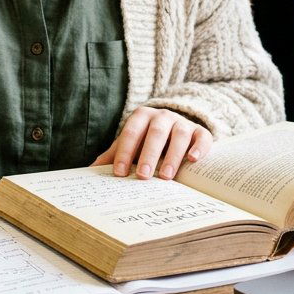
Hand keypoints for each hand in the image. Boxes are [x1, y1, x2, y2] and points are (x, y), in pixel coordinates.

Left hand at [92, 108, 212, 180]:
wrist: (176, 128)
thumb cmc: (147, 140)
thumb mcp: (132, 143)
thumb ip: (115, 154)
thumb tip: (91, 169)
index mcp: (142, 116)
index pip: (131, 132)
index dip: (124, 152)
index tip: (119, 173)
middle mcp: (163, 116)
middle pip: (156, 132)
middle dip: (148, 154)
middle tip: (142, 176)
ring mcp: (183, 122)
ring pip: (179, 134)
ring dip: (172, 155)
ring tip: (165, 177)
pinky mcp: (200, 132)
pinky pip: (202, 137)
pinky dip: (198, 148)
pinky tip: (192, 160)